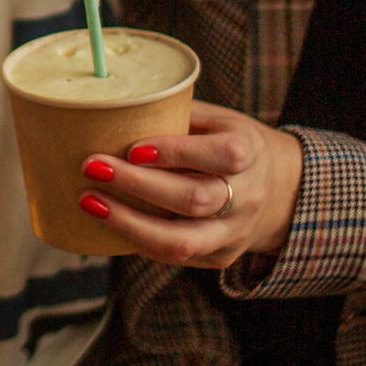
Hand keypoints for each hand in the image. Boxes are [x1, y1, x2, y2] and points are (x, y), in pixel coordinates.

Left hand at [77, 101, 304, 266]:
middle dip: (138, 186)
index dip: (176, 152)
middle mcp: (247, 196)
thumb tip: (106, 109)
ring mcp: (235, 232)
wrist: (275, 187)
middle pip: (194, 198)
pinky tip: (109, 223)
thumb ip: (173, 115)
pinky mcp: (220, 257)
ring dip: (130, 224)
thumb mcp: (213, 119)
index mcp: (248, 151)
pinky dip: (139, 241)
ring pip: (183, 240)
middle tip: (92, 168)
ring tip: (90, 203)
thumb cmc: (225, 141)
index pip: (220, 154)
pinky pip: (176, 256)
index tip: (132, 148)